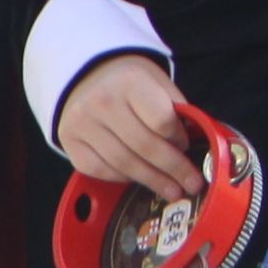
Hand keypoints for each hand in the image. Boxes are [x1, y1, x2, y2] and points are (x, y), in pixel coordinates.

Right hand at [56, 50, 200, 198]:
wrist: (87, 76)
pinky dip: (123, 178)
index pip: (161, 121)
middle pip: (144, 146)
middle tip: (192, 184)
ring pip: (123, 163)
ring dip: (151, 180)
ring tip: (172, 191)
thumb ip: (176, 110)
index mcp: (130, 82)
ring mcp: (81, 124)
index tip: (188, 147)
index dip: (178, 139)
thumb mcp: (158, 83)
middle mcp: (102, 102)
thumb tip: (198, 143)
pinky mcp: (69, 142)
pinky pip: (99, 170)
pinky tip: (140, 180)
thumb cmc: (131, 83)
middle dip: (172, 169)